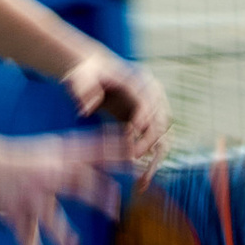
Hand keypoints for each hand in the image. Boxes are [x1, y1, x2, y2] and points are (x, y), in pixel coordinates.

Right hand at [0, 129, 126, 244]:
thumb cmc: (21, 157)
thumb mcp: (51, 149)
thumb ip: (78, 152)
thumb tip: (111, 144)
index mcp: (59, 158)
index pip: (92, 153)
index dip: (114, 154)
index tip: (134, 158)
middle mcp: (47, 175)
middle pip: (78, 184)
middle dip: (98, 197)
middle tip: (116, 212)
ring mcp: (32, 195)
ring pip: (50, 219)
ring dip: (62, 238)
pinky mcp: (16, 212)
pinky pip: (26, 240)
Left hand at [59, 48, 169, 169]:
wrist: (95, 71)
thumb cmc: (86, 73)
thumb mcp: (79, 76)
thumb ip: (81, 89)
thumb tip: (87, 109)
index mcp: (138, 80)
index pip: (147, 101)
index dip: (142, 119)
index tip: (132, 136)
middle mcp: (152, 92)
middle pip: (161, 119)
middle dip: (149, 141)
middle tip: (133, 158)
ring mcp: (155, 105)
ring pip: (164, 132)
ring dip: (157, 153)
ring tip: (144, 174)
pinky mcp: (150, 118)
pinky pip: (158, 139)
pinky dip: (154, 155)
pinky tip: (144, 172)